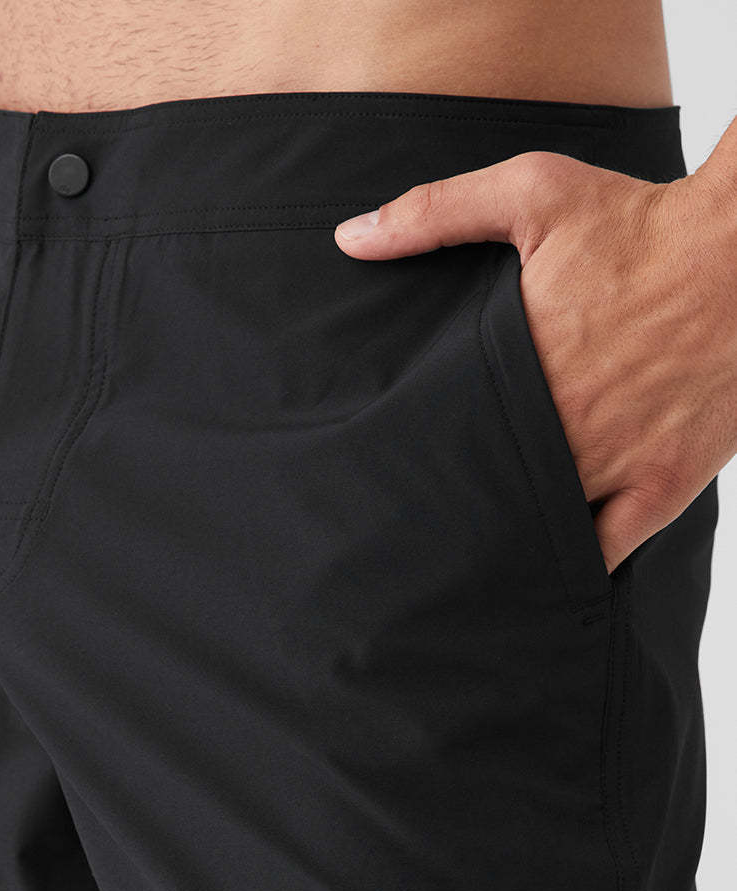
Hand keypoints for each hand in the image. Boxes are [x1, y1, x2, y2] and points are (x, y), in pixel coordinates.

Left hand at [334, 152, 736, 572]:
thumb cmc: (645, 221)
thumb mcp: (533, 192)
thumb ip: (435, 213)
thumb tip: (351, 237)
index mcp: (521, 366)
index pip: (444, 435)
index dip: (415, 460)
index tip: (390, 471)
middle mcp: (563, 425)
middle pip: (486, 487)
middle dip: (454, 503)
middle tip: (417, 524)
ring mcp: (616, 462)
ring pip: (537, 525)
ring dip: (503, 537)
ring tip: (465, 554)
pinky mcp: (665, 483)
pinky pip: (608, 550)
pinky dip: (573, 565)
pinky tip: (540, 572)